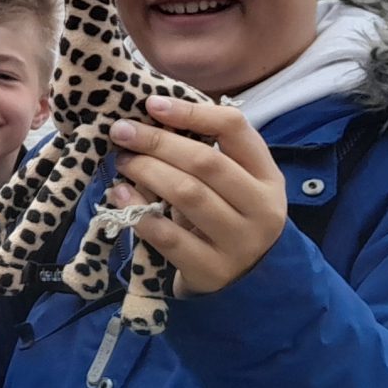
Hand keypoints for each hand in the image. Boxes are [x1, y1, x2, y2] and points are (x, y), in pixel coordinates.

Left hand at [107, 96, 287, 295]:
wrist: (248, 283)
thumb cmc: (230, 217)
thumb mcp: (236, 184)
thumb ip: (207, 154)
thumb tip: (150, 116)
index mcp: (267, 175)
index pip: (235, 128)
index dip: (191, 112)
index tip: (151, 104)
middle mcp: (261, 208)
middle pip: (206, 162)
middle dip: (157, 142)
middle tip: (122, 132)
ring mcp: (240, 242)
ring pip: (188, 195)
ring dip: (147, 172)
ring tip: (122, 161)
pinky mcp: (212, 270)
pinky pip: (170, 236)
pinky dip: (140, 212)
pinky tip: (119, 195)